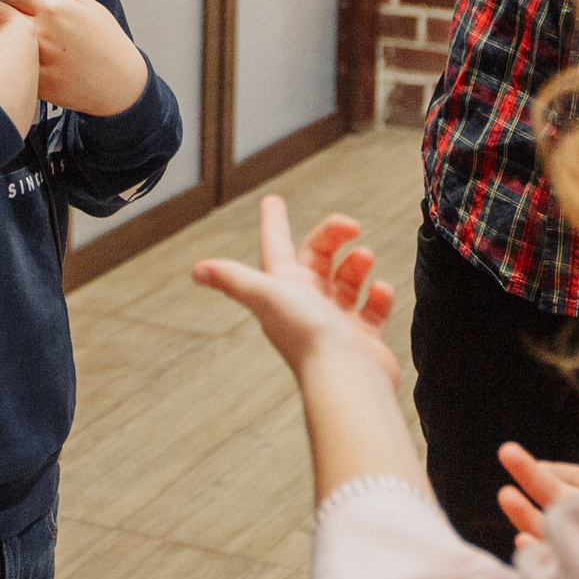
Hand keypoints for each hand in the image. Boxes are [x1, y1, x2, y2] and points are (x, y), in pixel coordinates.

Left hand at [0, 0, 148, 116]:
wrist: (120, 84)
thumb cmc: (108, 41)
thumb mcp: (88, 3)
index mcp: (53, 8)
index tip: (13, 2)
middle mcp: (41, 32)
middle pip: (2, 16)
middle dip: (4, 15)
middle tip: (15, 22)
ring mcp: (36, 59)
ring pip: (3, 43)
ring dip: (4, 40)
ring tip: (17, 43)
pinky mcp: (35, 82)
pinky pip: (12, 66)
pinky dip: (12, 63)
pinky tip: (24, 64)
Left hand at [193, 198, 399, 386]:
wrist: (345, 377)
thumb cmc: (306, 335)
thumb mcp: (266, 295)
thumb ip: (234, 279)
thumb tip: (197, 271)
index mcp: (282, 290)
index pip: (275, 248)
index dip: (273, 224)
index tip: (273, 200)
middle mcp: (307, 305)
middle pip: (318, 258)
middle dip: (333, 237)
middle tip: (353, 227)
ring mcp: (336, 322)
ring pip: (346, 281)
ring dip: (356, 265)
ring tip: (364, 257)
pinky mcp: (362, 338)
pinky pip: (372, 309)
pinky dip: (378, 295)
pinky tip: (380, 290)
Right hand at [496, 411, 578, 552]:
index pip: (576, 479)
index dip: (552, 467)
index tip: (522, 454)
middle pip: (556, 497)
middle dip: (529, 475)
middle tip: (505, 451)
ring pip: (548, 529)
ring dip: (524, 513)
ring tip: (503, 495)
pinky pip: (554, 566)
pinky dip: (537, 555)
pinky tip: (522, 544)